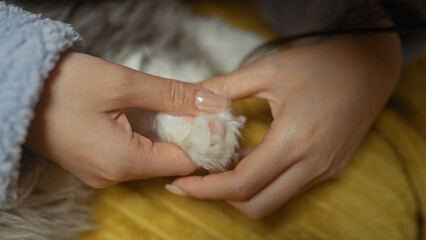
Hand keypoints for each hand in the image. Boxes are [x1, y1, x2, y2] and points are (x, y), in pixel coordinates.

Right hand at [25, 52, 227, 187]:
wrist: (12, 85)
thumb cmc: (61, 84)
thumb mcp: (121, 83)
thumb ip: (172, 95)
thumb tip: (215, 103)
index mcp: (121, 162)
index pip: (183, 162)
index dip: (203, 139)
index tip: (215, 115)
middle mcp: (112, 176)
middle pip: (167, 160)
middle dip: (186, 133)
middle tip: (199, 105)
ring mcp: (101, 171)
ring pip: (150, 156)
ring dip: (166, 132)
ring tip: (177, 105)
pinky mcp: (94, 161)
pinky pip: (131, 153)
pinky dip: (146, 134)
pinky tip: (150, 113)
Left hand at [168, 27, 400, 218]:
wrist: (369, 66)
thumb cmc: (321, 63)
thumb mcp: (269, 69)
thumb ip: (226, 88)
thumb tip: (193, 102)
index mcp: (295, 141)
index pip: (242, 184)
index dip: (206, 189)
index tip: (181, 184)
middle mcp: (312, 165)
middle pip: (257, 206)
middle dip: (222, 198)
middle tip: (200, 176)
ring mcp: (323, 170)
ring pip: (273, 199)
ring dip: (244, 188)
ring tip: (225, 160)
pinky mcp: (329, 168)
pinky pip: (288, 186)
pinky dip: (264, 179)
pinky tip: (252, 154)